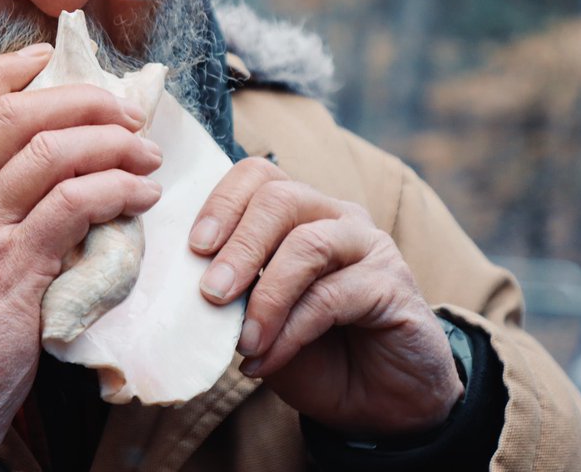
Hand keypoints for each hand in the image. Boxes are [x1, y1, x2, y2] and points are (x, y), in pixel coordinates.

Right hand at [0, 44, 162, 450]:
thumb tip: (45, 172)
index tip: (44, 56)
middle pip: (11, 115)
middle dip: (77, 100)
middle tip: (123, 110)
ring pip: (50, 152)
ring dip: (111, 144)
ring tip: (147, 154)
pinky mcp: (14, 266)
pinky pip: (74, 205)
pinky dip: (116, 190)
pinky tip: (141, 198)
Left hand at [189, 158, 463, 434]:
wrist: (374, 404)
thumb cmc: (310, 351)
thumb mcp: (258, 318)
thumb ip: (231, 294)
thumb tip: (186, 286)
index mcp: (298, 212)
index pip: (258, 175)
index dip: (221, 202)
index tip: (193, 248)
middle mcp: (335, 217)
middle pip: (280, 199)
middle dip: (239, 247)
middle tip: (211, 294)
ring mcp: (369, 246)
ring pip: (308, 244)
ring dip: (266, 295)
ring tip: (243, 340)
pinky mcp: (393, 286)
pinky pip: (333, 297)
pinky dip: (291, 331)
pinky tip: (266, 359)